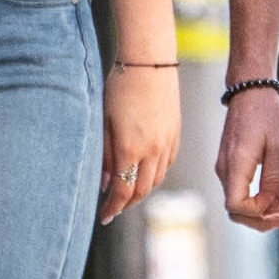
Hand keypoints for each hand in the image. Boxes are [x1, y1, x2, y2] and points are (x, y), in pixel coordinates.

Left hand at [99, 62, 173, 219]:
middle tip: (113, 209)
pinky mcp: (176, 134)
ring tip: (127, 195)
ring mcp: (168, 142)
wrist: (149, 62)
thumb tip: (104, 183)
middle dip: (127, 204)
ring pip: (156, 180)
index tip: (104, 216)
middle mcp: (154, 150)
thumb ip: (104, 154)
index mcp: (132, 148)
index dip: (113, 207)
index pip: (124, 191)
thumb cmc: (119, 87)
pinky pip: (167, 165)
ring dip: (142, 192)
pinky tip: (144, 174)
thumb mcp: (103, 121)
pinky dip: (155, 176)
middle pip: (142, 190)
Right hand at [216, 84, 278, 230]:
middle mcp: (224, 169)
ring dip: (259, 210)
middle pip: (234, 210)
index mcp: (236, 164)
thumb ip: (274, 178)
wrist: (251, 90)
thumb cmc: (267, 113)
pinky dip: (254, 199)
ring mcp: (224, 167)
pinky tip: (273, 195)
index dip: (258, 213)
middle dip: (260, 219)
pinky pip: (237, 191)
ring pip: (236, 202)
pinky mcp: (229, 164)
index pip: (237, 206)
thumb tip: (273, 205)